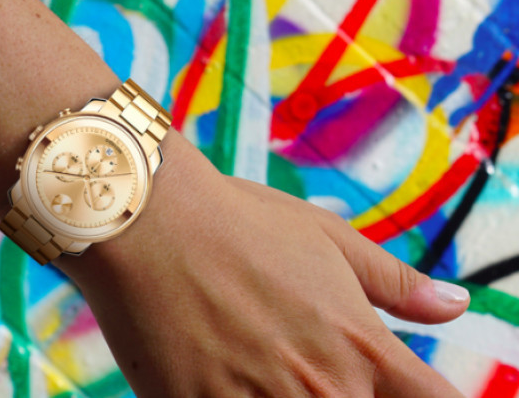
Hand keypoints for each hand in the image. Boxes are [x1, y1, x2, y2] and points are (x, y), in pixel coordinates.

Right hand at [56, 130, 467, 396]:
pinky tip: (219, 371)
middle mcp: (323, 390)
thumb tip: (454, 305)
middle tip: (297, 356)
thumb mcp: (327, 237)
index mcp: (363, 348)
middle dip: (344, 390)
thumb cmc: (238, 222)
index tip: (395, 384)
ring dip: (283, 394)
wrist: (148, 223)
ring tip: (256, 360)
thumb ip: (396, 282)